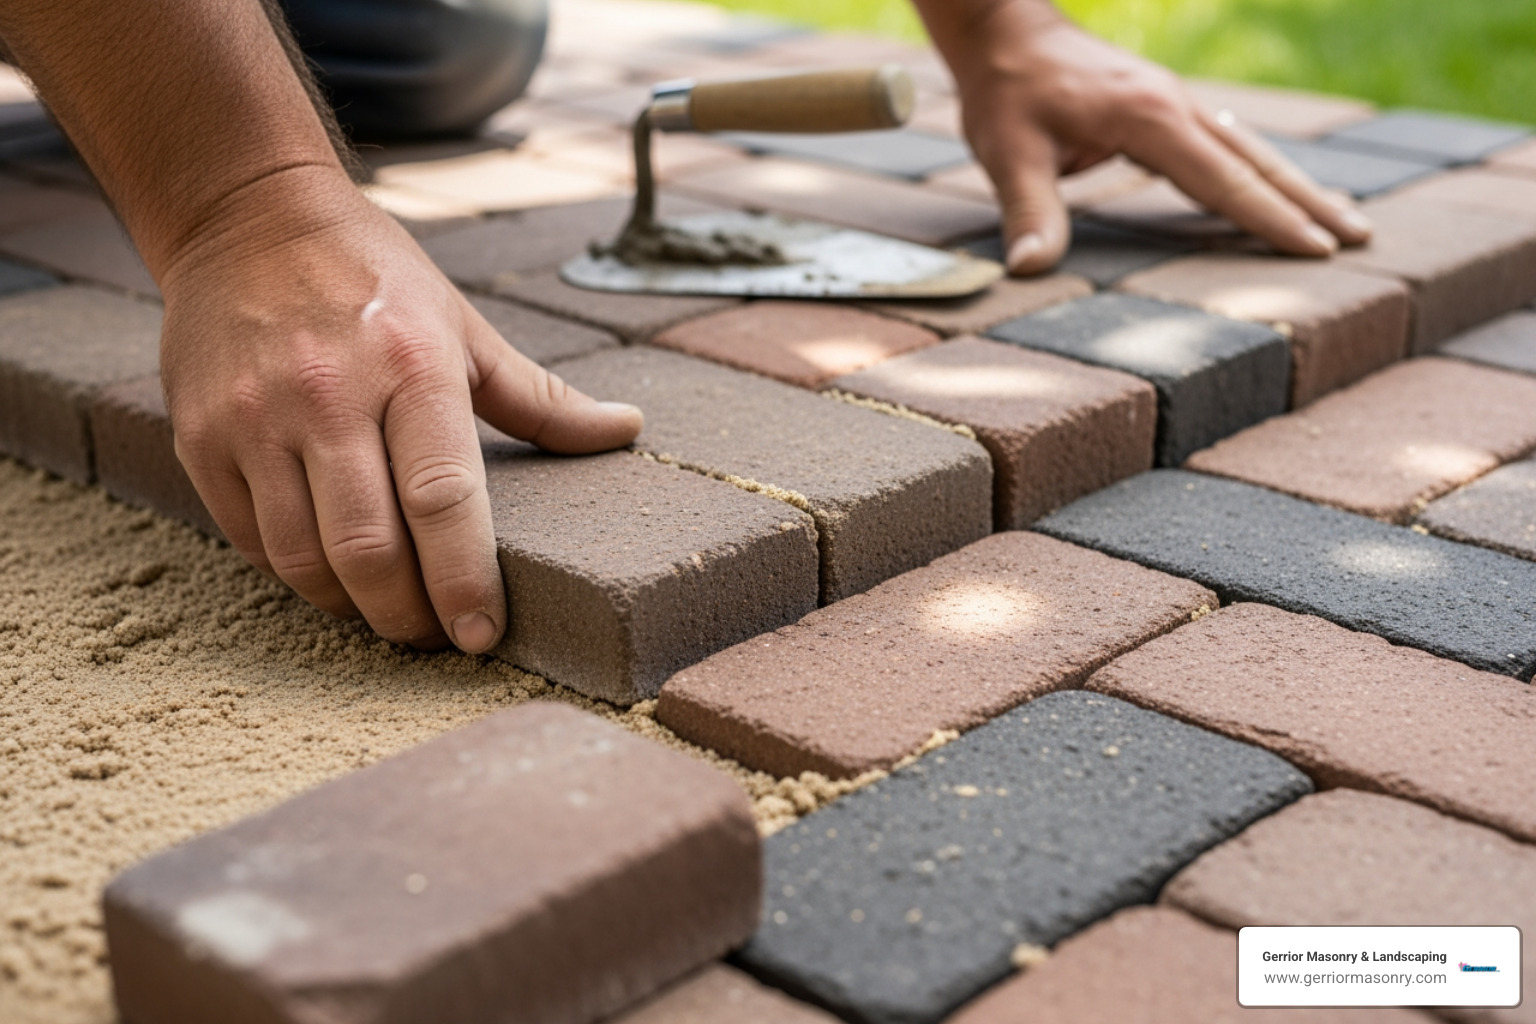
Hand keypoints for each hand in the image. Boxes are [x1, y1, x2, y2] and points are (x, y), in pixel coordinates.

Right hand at [159, 168, 641, 651]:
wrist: (245, 216)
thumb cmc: (374, 277)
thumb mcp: (464, 325)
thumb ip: (541, 397)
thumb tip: (627, 428)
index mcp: (411, 366)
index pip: (442, 499)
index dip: (463, 581)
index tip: (483, 634)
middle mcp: (327, 395)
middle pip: (368, 549)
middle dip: (409, 616)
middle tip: (437, 637)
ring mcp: (254, 419)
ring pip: (302, 559)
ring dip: (350, 606)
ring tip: (386, 612)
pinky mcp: (200, 436)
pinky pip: (249, 538)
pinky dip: (294, 572)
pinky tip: (329, 572)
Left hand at [933, 1, 1371, 274]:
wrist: (1004, 28)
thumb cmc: (1005, 90)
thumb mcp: (1007, 152)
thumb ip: (1027, 211)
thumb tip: (1028, 269)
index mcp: (1149, 117)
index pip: (1224, 178)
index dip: (1270, 218)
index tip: (1319, 250)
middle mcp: (1175, 105)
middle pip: (1257, 160)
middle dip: (1310, 202)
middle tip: (1363, 238)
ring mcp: (1174, 101)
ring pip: (1249, 147)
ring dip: (1295, 184)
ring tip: (1343, 217)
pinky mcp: (1163, 104)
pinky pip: (1226, 142)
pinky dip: (1259, 169)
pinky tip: (1277, 189)